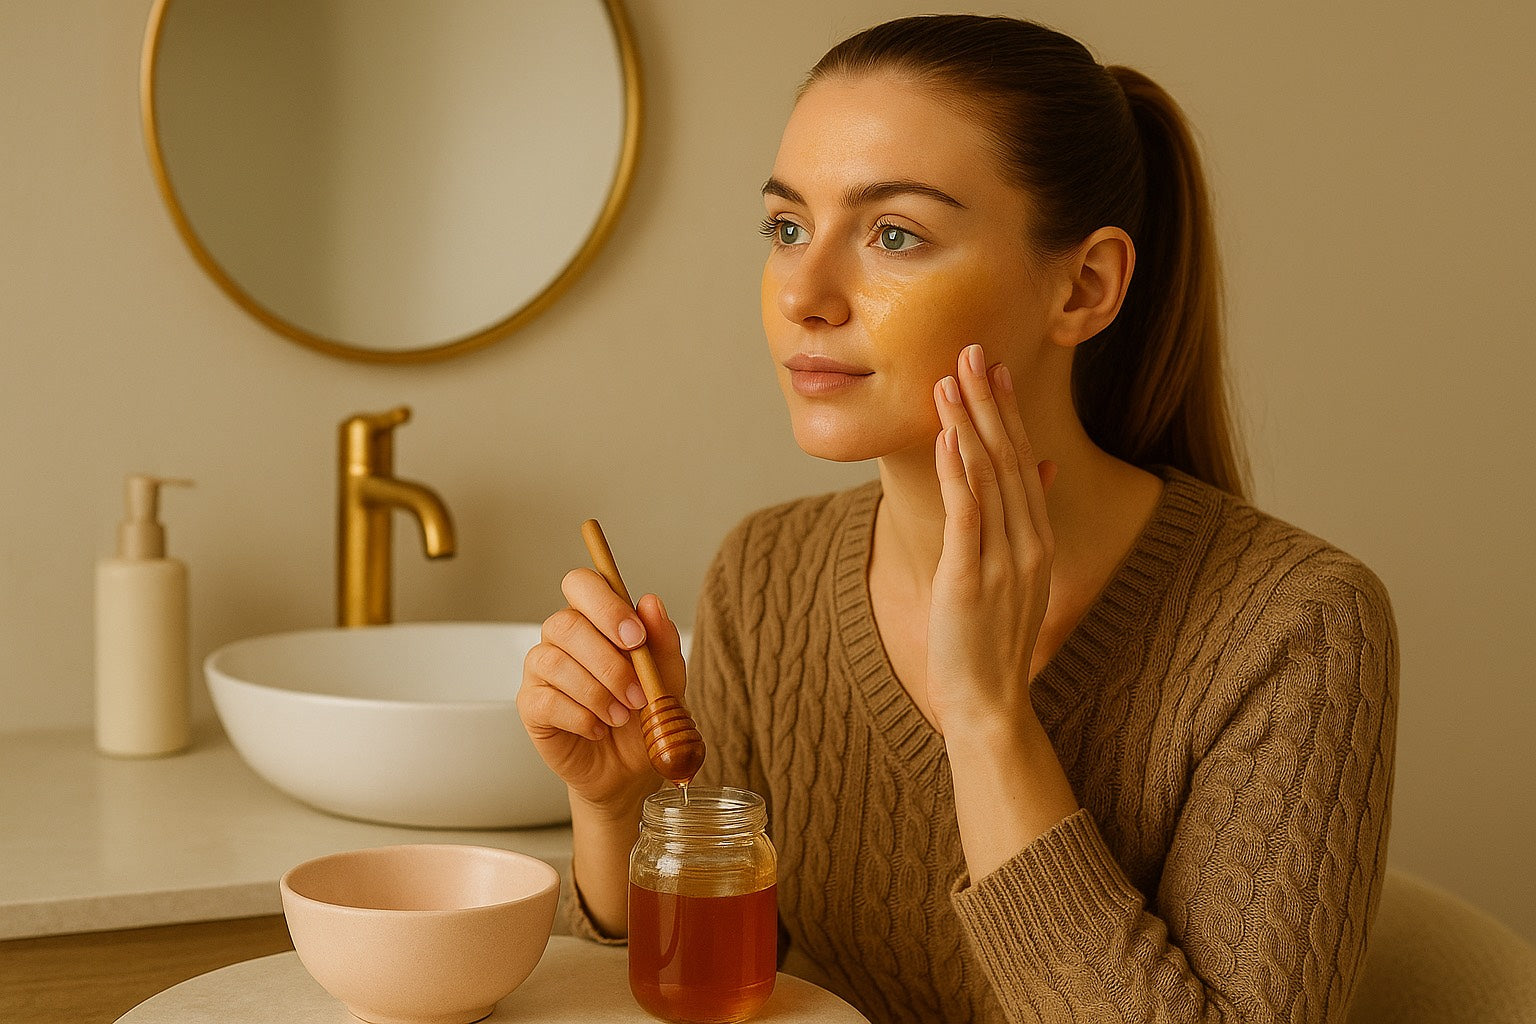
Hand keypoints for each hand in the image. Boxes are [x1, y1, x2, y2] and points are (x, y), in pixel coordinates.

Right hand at [517, 571, 686, 816]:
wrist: (631, 770)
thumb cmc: (645, 716)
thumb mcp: (668, 679)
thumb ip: (661, 641)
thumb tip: (651, 602)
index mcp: (595, 620)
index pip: (582, 584)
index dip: (606, 605)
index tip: (636, 638)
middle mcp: (562, 638)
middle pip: (567, 624)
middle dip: (608, 662)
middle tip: (638, 694)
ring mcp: (541, 670)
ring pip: (554, 662)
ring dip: (597, 692)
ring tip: (621, 716)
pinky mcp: (531, 705)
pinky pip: (545, 700)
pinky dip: (579, 717)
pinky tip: (597, 729)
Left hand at [927, 343, 1056, 736]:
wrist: (990, 703)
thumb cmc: (992, 639)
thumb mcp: (1017, 572)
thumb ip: (1026, 517)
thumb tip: (1040, 464)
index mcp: (1036, 537)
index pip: (1021, 459)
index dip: (1006, 410)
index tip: (992, 366)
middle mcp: (1026, 541)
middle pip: (1008, 456)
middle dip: (987, 401)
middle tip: (971, 350)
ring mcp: (1003, 560)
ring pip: (988, 476)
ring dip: (967, 422)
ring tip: (949, 378)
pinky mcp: (973, 579)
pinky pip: (967, 514)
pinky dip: (958, 472)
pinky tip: (947, 436)